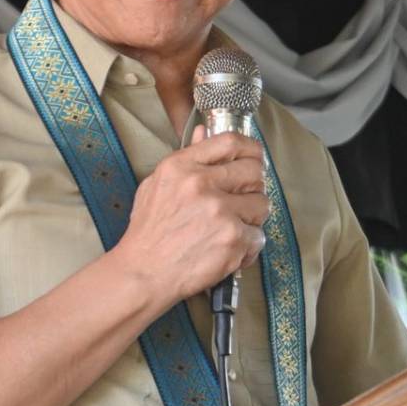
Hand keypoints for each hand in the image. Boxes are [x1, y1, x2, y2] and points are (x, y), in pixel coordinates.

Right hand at [112, 129, 268, 306]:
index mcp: (182, 167)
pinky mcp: (232, 239)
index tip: (254, 157)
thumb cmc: (149, 233)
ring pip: (262, 205)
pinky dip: (248, 245)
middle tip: (244, 199)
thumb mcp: (156, 185)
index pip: (230, 142)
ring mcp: (220, 212)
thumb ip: (186, 158)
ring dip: (252, 218)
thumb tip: (205, 132)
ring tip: (232, 228)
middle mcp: (201, 185)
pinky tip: (229, 249)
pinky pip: (259, 236)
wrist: (144, 273)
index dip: (250, 149)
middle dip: (254, 186)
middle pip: (254, 172)